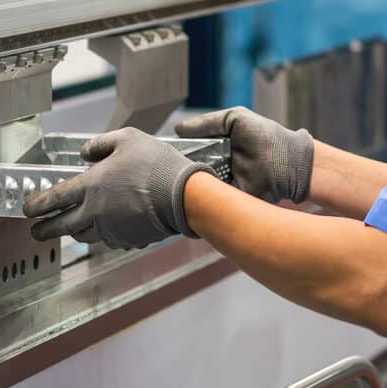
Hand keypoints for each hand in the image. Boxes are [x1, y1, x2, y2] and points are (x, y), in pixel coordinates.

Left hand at [23, 128, 214, 248]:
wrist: (184, 197)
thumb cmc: (156, 164)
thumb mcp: (127, 139)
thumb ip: (100, 145)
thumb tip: (85, 153)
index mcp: (90, 187)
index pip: (54, 199)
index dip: (37, 205)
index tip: (27, 210)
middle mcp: (95, 212)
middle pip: (61, 226)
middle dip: (45, 230)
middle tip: (36, 232)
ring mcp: (111, 229)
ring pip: (84, 235)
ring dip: (73, 232)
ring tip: (69, 229)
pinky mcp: (128, 239)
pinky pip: (109, 239)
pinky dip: (103, 233)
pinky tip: (107, 226)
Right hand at [175, 107, 313, 203]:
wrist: (291, 162)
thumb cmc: (266, 137)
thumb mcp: (236, 119)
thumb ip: (207, 123)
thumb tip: (178, 129)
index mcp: (212, 148)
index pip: (186, 152)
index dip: (175, 153)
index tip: (163, 154)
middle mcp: (213, 166)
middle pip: (187, 170)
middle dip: (178, 170)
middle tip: (167, 170)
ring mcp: (219, 184)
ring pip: (196, 186)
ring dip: (187, 184)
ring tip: (175, 182)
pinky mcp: (228, 200)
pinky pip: (210, 201)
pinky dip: (202, 197)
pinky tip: (193, 193)